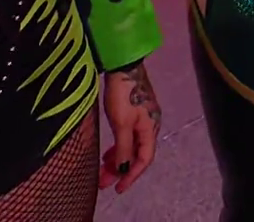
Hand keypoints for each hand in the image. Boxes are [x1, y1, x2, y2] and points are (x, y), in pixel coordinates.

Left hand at [99, 61, 161, 193]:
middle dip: (121, 170)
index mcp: (151, 129)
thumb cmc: (123, 94)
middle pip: (138, 154)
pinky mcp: (135, 112)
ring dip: (118, 159)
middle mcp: (151, 125)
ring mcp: (143, 118)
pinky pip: (129, 137)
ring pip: (132, 146)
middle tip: (103, 182)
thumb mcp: (121, 123)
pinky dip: (119, 147)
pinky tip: (109, 151)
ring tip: (102, 169)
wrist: (123, 65)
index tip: (117, 188)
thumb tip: (123, 169)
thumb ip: (123, 148)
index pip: (144, 159)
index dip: (131, 176)